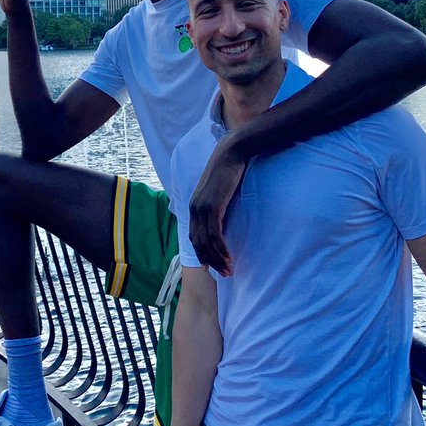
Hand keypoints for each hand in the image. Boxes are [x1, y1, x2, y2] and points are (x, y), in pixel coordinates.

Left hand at [188, 133, 247, 276]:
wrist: (231, 152)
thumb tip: (223, 218)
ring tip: (229, 271)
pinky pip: (214, 235)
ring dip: (218, 259)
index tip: (212, 266)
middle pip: (198, 243)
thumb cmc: (229, 170)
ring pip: (206, 243)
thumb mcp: (219, 191)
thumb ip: (217, 204)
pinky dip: (221, 249)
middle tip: (224, 274)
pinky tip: (229, 257)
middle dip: (211, 261)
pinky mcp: (212, 207)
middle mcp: (194, 208)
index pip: (194, 236)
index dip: (202, 253)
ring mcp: (201, 208)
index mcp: (194, 205)